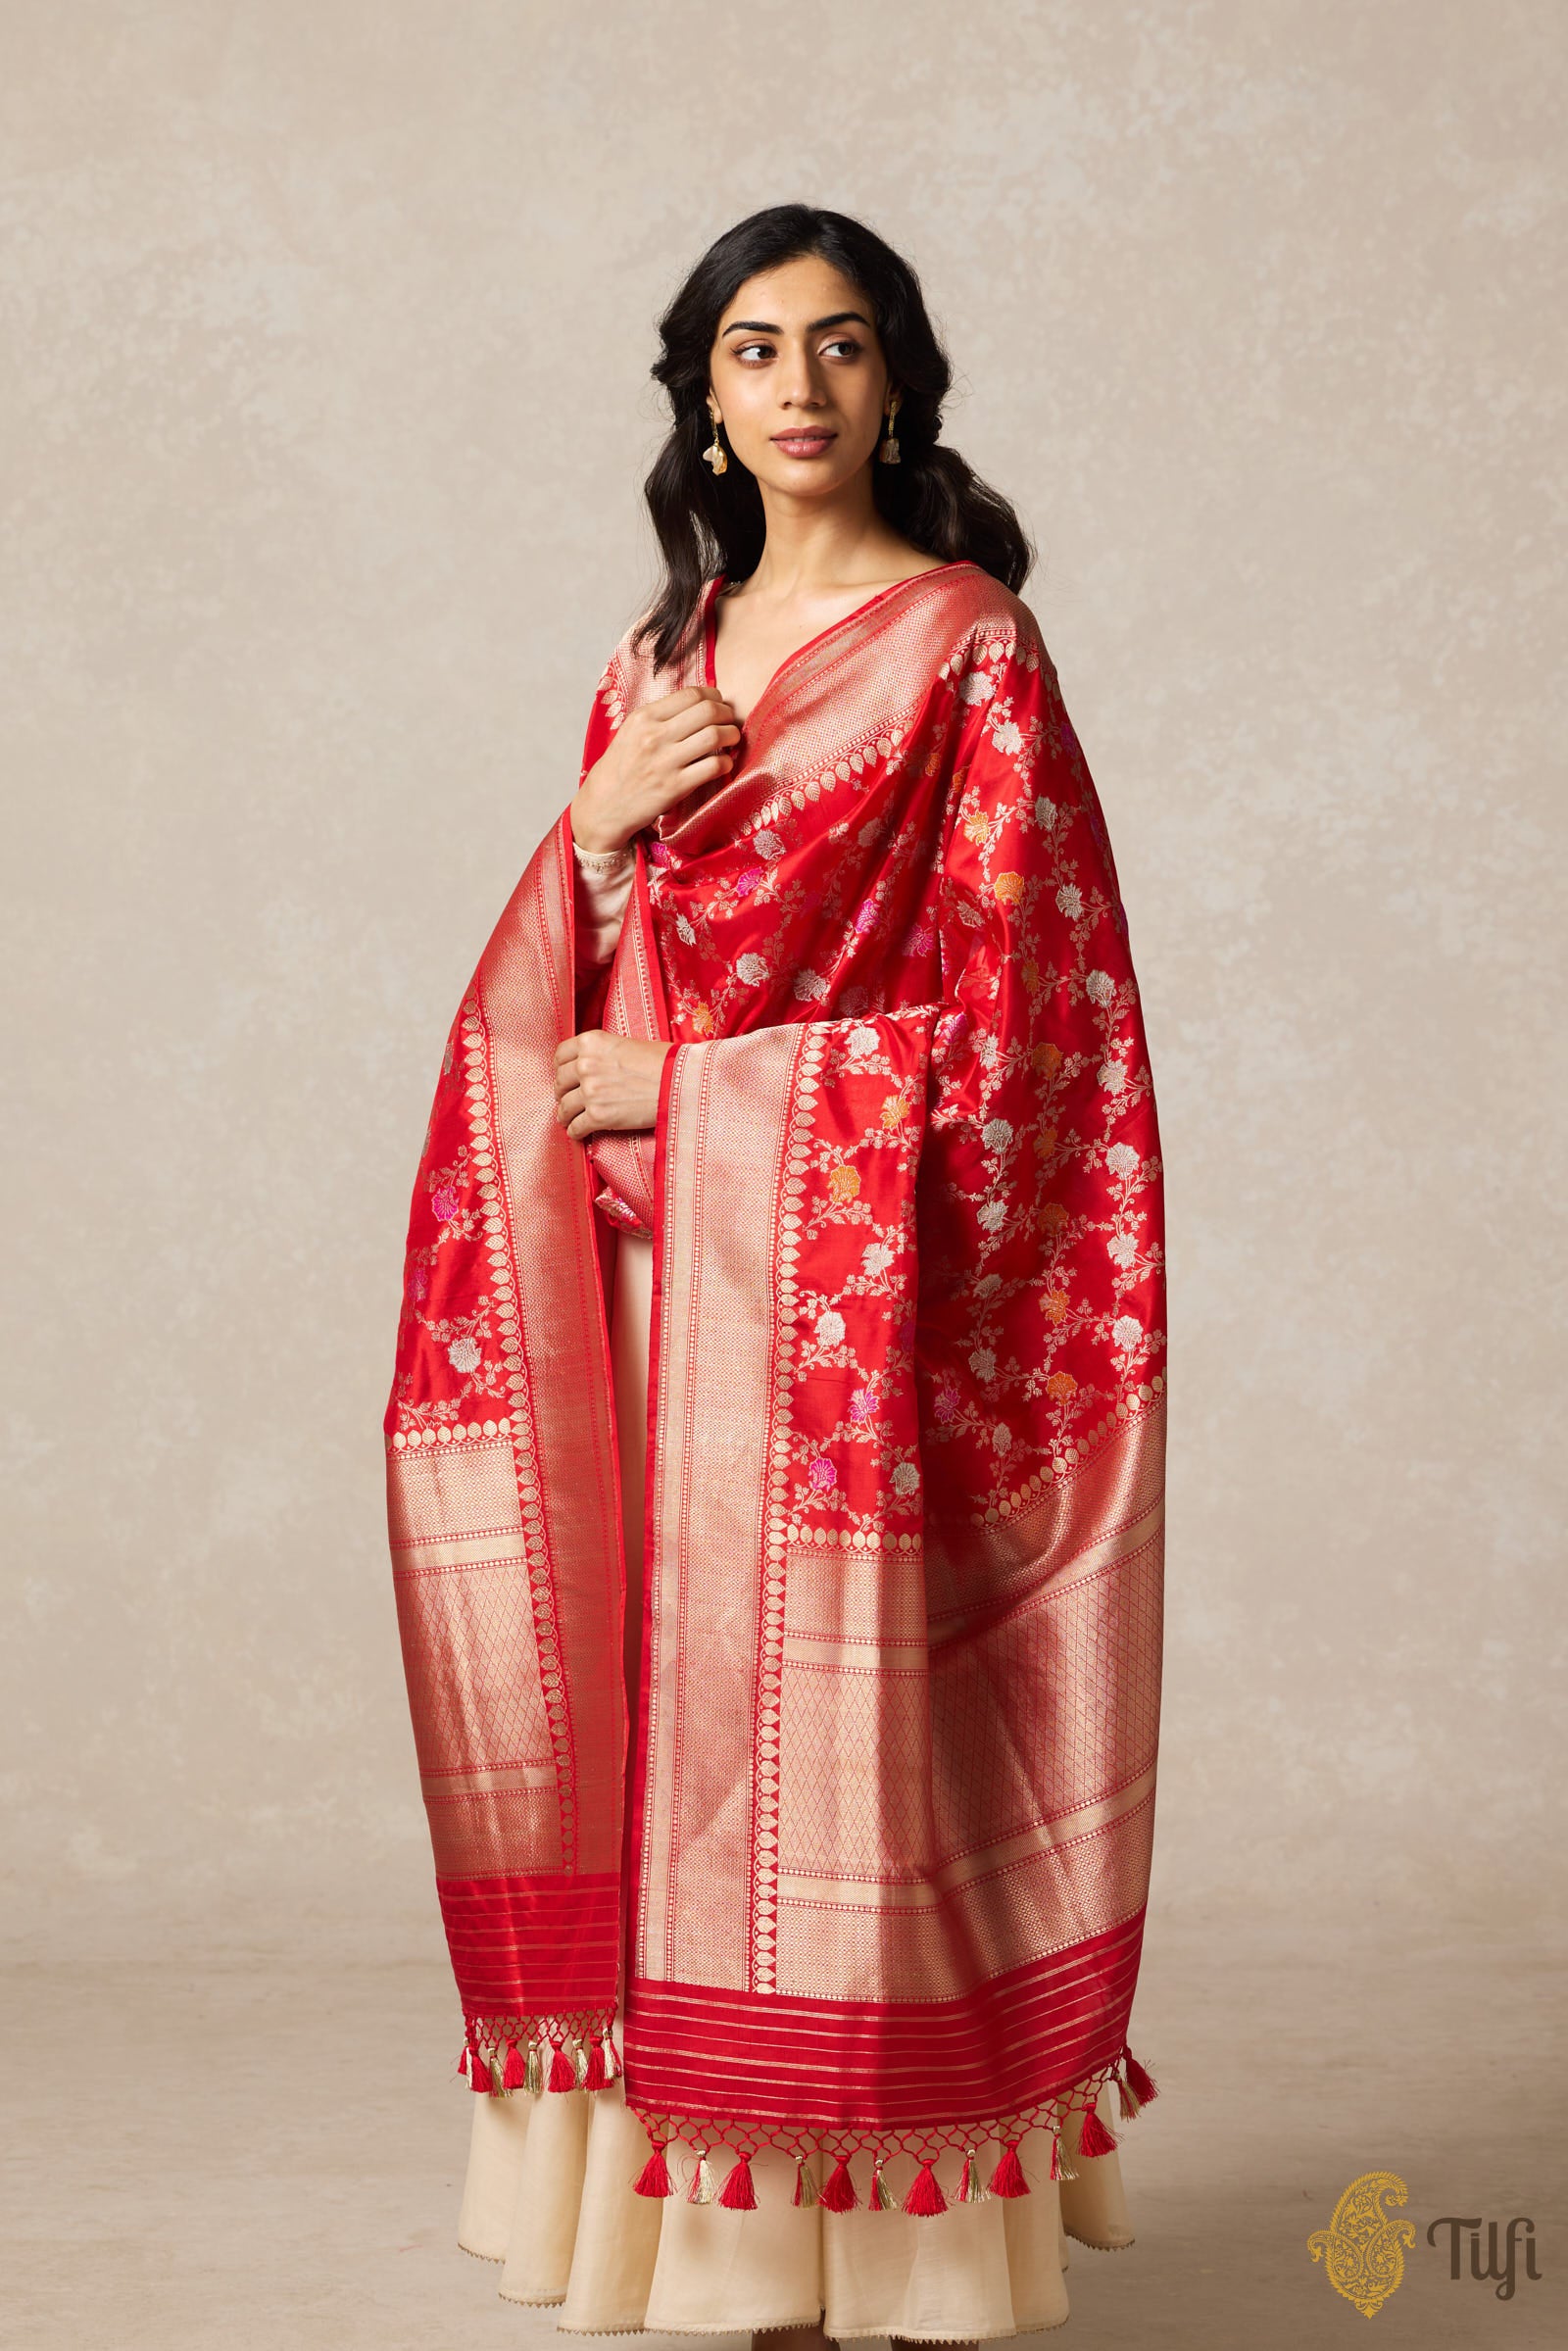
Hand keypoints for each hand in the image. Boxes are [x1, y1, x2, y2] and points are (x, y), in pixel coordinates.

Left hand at [554, 1030, 672, 1139]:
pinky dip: (575, 1132)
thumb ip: (602, 1053)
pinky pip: (576, 1127)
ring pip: (564, 1107)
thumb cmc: (663, 1062)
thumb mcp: (626, 1044)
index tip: (566, 1077)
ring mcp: (590, 1091)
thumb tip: (592, 1067)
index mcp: (591, 1042)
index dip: (562, 1068)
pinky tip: (579, 1132)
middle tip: (568, 1099)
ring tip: (568, 1119)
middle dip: (564, 1092)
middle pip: (560, 1082)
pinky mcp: (598, 1115)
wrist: (680, 1082)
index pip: (560, 1055)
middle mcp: (585, 1064)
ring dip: (565, 1115)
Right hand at [571, 686, 739, 852]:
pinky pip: (713, 767)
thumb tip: (698, 704)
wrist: (604, 806)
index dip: (714, 696)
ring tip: (731, 740)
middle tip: (729, 722)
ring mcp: (665, 762)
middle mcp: (654, 735)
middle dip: (727, 714)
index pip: (691, 694)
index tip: (718, 704)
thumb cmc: (620, 768)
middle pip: (708, 711)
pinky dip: (726, 763)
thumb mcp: (631, 732)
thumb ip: (661, 717)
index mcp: (643, 717)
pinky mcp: (675, 787)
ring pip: (715, 735)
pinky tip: (723, 764)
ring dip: (732, 735)